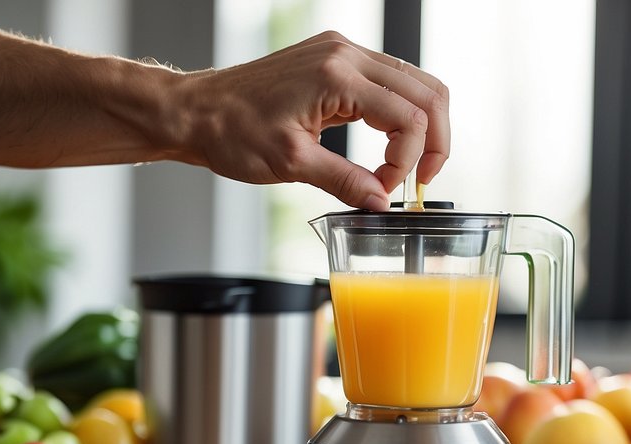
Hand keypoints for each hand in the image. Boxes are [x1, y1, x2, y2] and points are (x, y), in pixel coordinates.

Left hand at [174, 31, 449, 209]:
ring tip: (404, 167)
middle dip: (434, 141)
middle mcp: (345, 53)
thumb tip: (382, 203)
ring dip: (420, 128)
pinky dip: (399, 115)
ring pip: (414, 84)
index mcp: (337, 76)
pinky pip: (388, 82)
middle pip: (426, 91)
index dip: (409, 161)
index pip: (409, 116)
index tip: (387, 189)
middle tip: (422, 180)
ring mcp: (341, 52)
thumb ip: (345, 182)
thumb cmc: (231, 132)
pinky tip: (386, 146)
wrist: (196, 111)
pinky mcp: (335, 60)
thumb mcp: (291, 165)